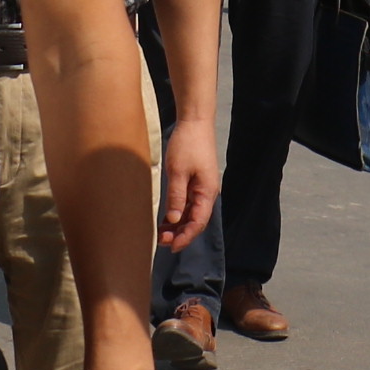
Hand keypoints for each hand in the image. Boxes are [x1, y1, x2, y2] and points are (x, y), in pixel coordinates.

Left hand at [159, 117, 218, 252]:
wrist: (195, 121)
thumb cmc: (187, 144)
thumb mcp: (178, 171)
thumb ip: (176, 196)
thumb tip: (174, 220)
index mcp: (207, 192)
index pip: (198, 222)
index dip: (186, 237)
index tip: (172, 247)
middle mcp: (207, 193)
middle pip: (196, 221)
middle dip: (181, 234)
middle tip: (162, 242)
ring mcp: (202, 188)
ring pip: (191, 214)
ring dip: (178, 225)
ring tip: (161, 233)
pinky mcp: (196, 182)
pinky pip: (188, 204)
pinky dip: (178, 213)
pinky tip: (166, 218)